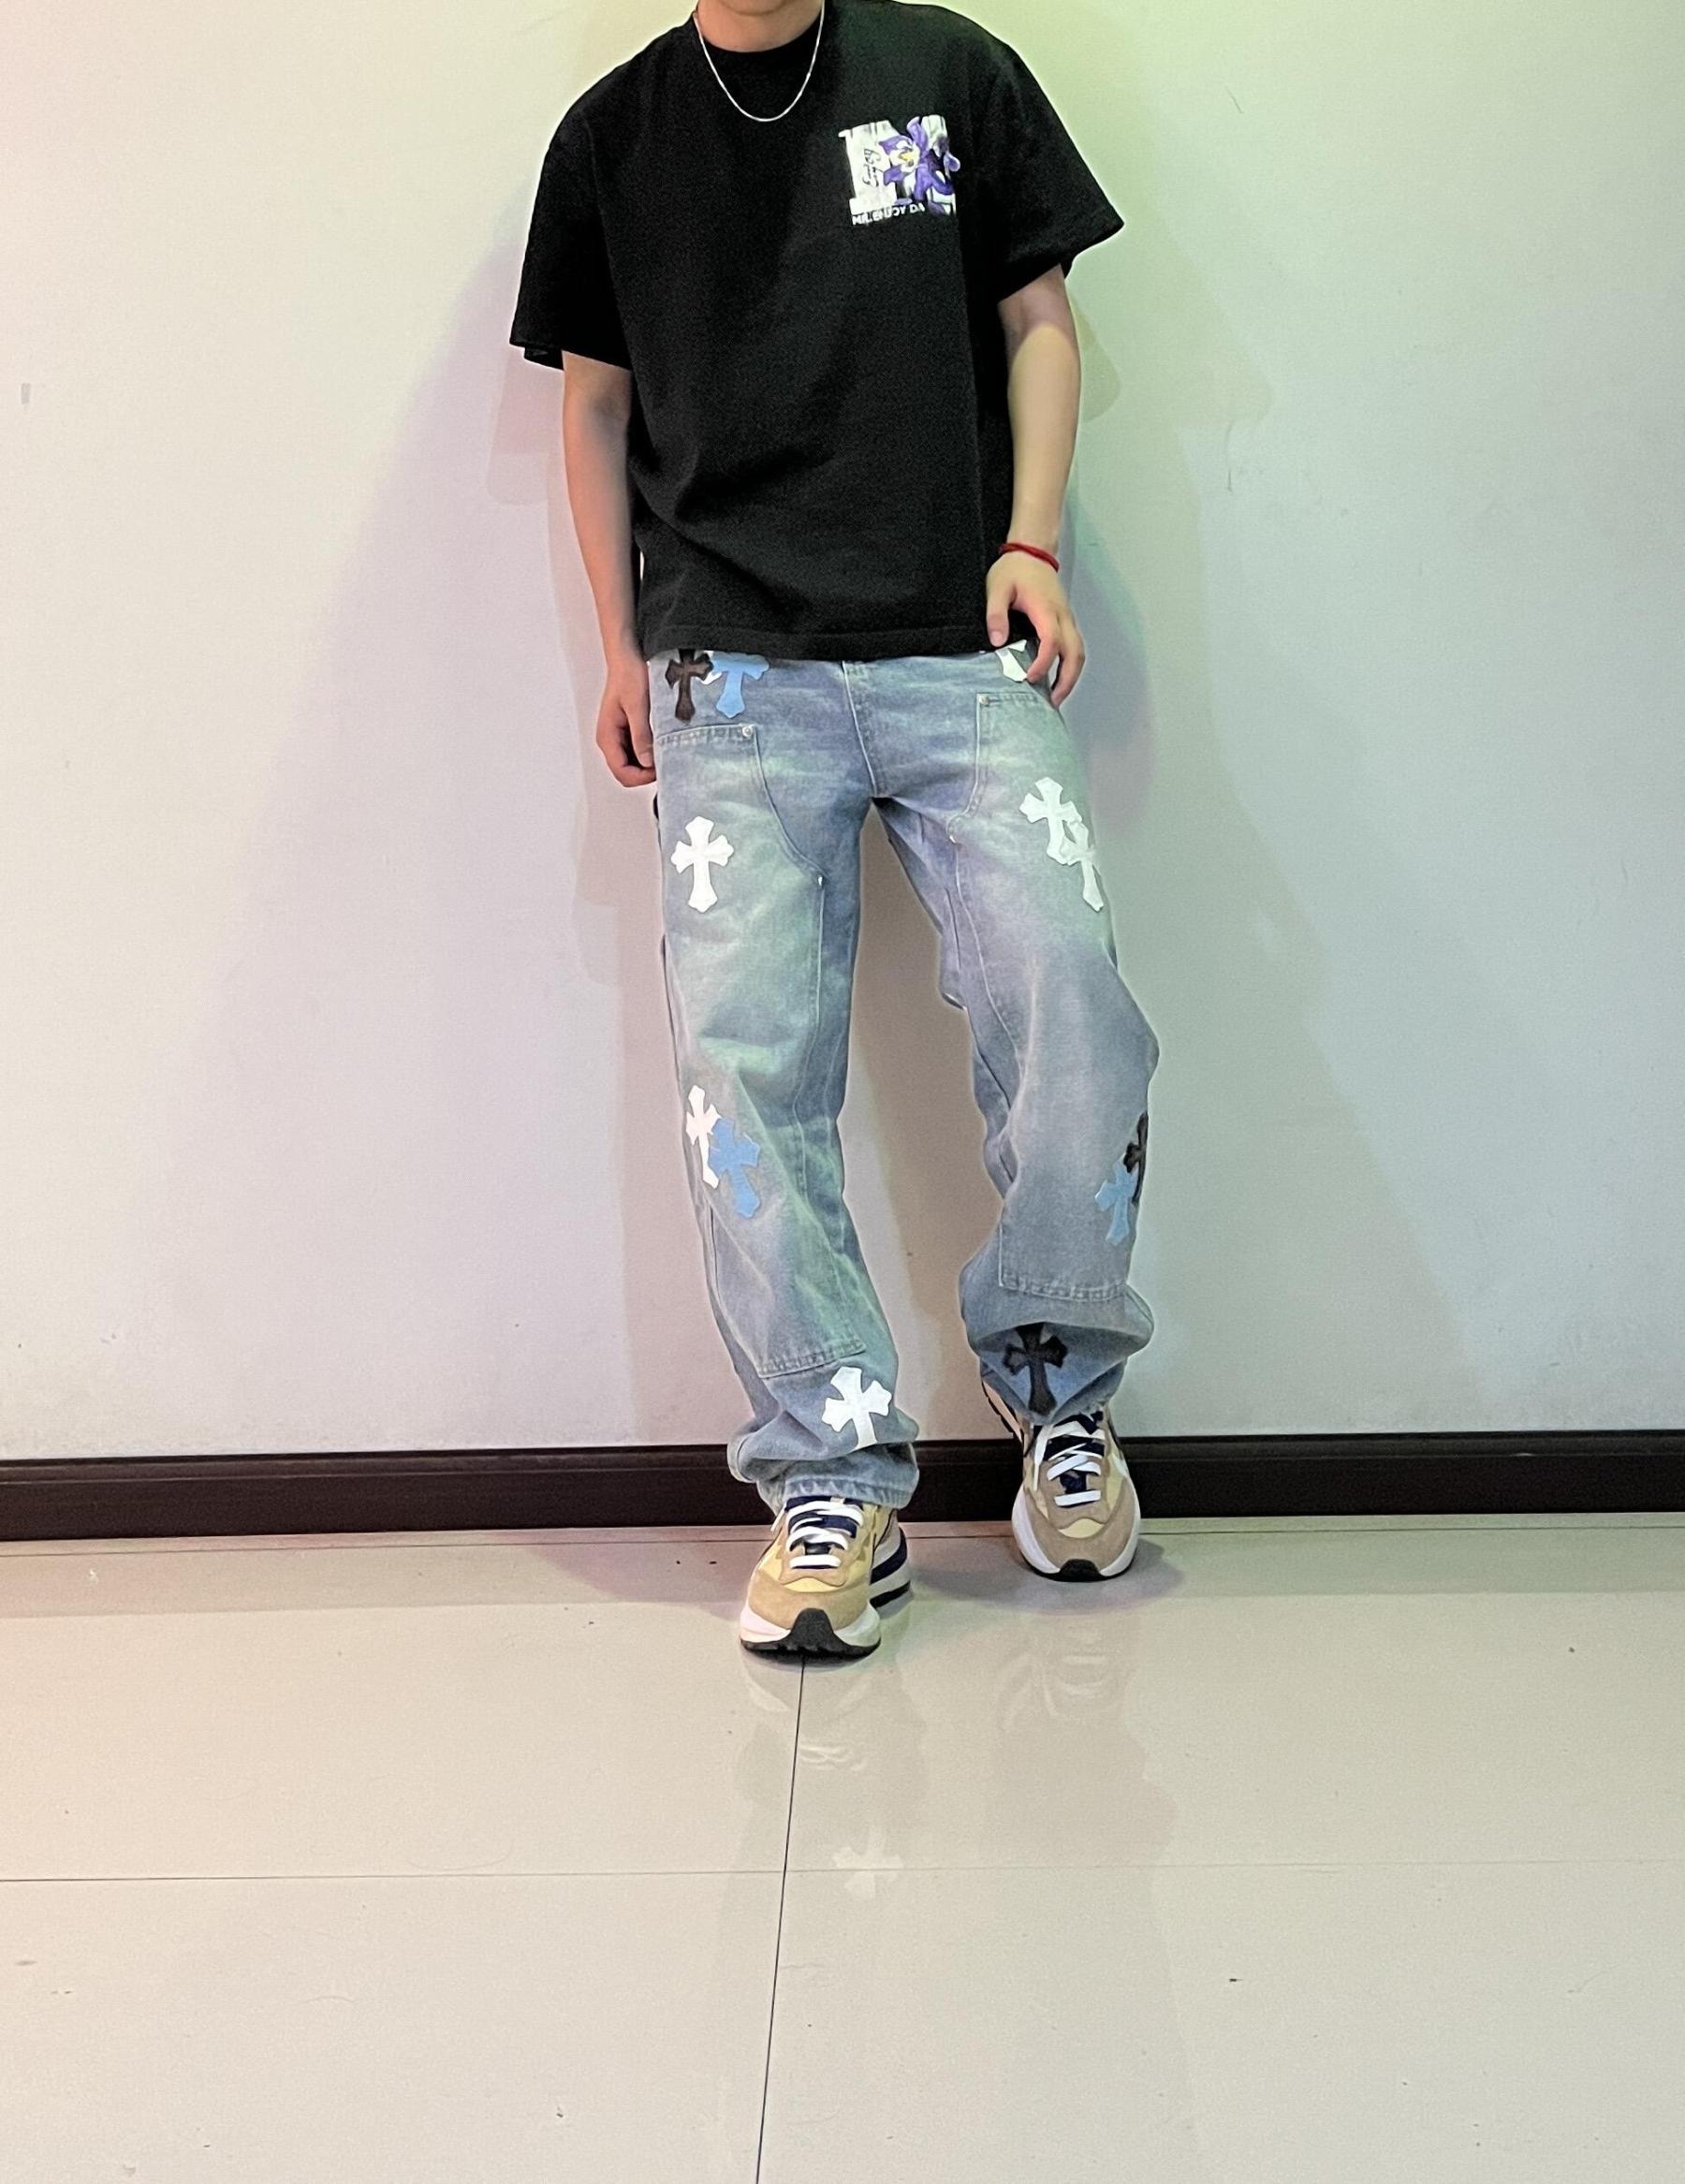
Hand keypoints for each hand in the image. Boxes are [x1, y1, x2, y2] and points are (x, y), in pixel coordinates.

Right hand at [596, 648, 655, 785]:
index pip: (620, 771)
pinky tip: (662, 744)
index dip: (641, 777)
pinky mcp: (628, 731)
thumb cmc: (628, 675)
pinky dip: (650, 753)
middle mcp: (610, 739)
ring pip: (633, 764)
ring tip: (666, 751)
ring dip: (648, 763)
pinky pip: (638, 751)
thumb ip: (641, 735)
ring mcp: (619, 736)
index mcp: (607, 735)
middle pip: (626, 772)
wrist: (627, 658)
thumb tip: (646, 761)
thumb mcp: (637, 705)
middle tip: (666, 762)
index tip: (660, 769)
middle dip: (645, 773)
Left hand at [986, 551, 1085, 706]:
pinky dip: (1070, 666)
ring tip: (1055, 696)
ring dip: (1071, 676)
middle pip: (1076, 653)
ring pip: (1079, 653)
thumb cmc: (1016, 569)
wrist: (1032, 551)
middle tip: (1052, 701)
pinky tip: (1057, 678)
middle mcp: (1062, 616)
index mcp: (1046, 609)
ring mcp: (1067, 619)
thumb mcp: (998, 588)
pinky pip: (1074, 647)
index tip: (1029, 677)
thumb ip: (996, 614)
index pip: (1052, 641)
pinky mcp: (1065, 621)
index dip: (1043, 663)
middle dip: (1067, 680)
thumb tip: (997, 641)